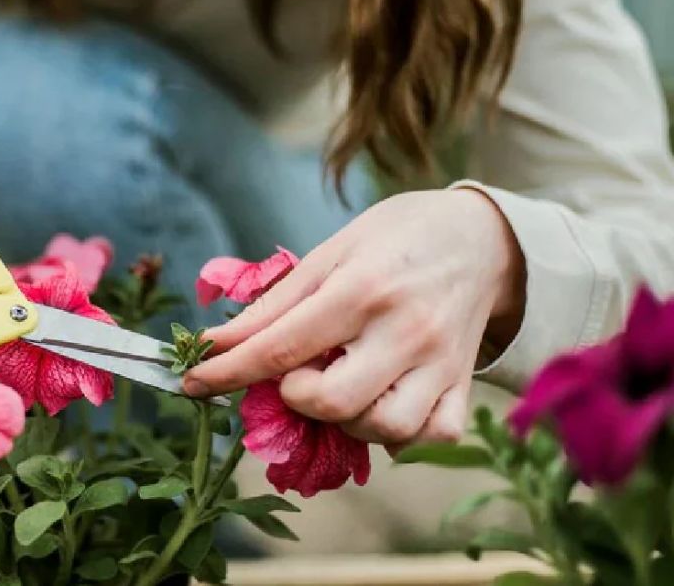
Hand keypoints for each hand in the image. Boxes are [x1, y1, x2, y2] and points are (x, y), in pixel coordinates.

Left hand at [184, 189, 524, 446]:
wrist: (481, 237)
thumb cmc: (392, 239)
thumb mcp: (329, 254)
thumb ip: (273, 305)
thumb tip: (215, 344)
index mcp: (362, 288)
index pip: (281, 347)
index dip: (227, 372)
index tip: (192, 383)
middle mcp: (405, 330)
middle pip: (333, 402)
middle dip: (295, 399)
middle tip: (295, 373)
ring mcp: (441, 362)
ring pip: (386, 429)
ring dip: (345, 421)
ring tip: (339, 385)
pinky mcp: (464, 383)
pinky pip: (432, 435)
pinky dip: (399, 435)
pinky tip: (380, 404)